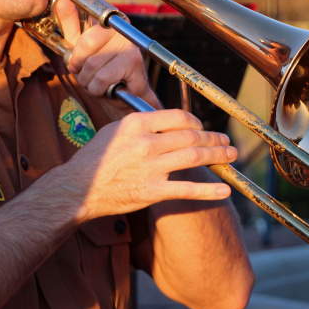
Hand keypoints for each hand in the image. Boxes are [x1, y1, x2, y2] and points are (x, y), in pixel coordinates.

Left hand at [49, 0, 160, 109]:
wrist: (127, 100)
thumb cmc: (103, 73)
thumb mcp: (81, 50)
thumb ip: (71, 26)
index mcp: (105, 20)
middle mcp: (120, 27)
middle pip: (84, 43)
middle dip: (79, 64)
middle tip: (87, 71)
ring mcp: (129, 44)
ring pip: (90, 65)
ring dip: (88, 80)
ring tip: (99, 80)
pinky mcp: (135, 63)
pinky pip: (101, 78)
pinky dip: (99, 89)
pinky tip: (109, 88)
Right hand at [62, 109, 236, 221]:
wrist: (77, 188)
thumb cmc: (94, 159)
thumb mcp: (114, 130)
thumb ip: (141, 125)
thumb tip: (165, 121)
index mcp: (136, 124)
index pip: (178, 116)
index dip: (196, 121)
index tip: (203, 127)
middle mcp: (146, 142)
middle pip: (191, 136)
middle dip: (213, 138)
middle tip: (226, 141)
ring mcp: (150, 167)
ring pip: (194, 158)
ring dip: (217, 156)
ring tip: (231, 156)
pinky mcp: (152, 191)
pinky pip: (187, 189)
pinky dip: (209, 190)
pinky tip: (224, 189)